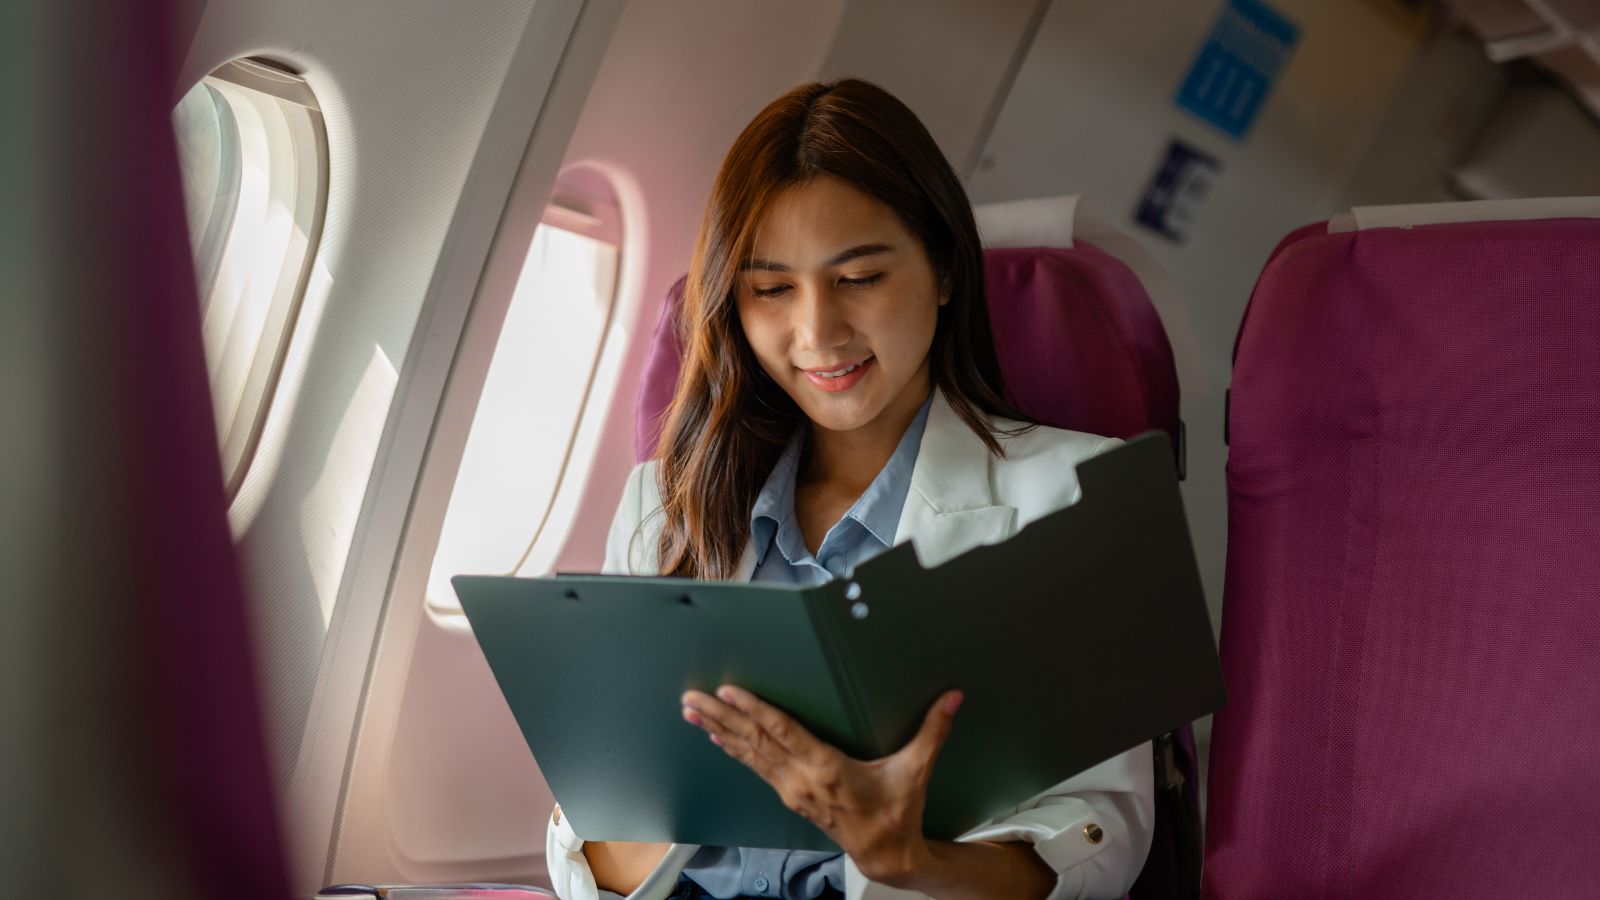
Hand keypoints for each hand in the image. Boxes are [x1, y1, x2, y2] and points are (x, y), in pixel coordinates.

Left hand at [680, 683, 962, 887]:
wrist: (886, 854)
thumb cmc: (897, 812)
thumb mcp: (915, 770)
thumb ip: (933, 731)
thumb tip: (953, 697)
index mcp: (827, 768)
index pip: (783, 732)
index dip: (755, 710)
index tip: (729, 692)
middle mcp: (802, 779)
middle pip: (755, 741)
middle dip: (721, 717)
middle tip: (691, 697)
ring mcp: (792, 790)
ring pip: (749, 754)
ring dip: (719, 731)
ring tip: (692, 712)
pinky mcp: (791, 796)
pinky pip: (757, 768)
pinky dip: (736, 750)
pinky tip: (719, 738)